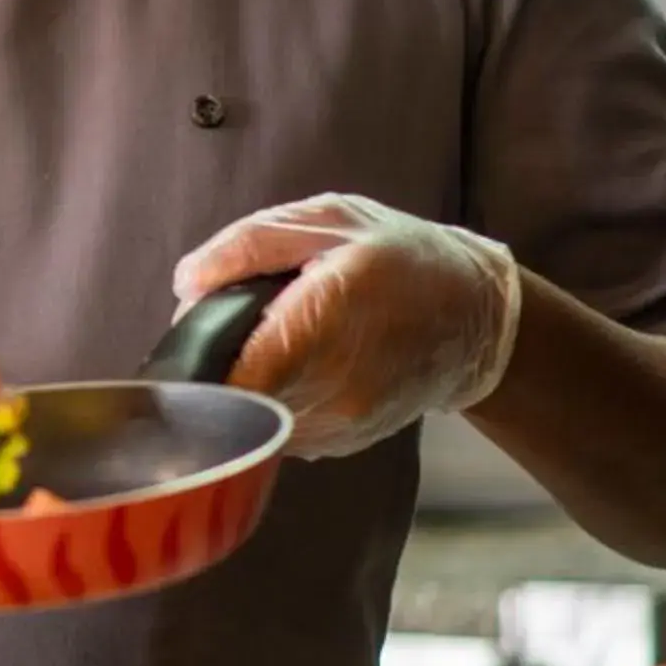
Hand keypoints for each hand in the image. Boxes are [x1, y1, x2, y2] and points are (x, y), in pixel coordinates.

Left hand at [172, 194, 522, 460]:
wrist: (478, 315)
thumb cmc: (404, 258)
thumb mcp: (326, 222)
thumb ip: (248, 246)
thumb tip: (187, 282)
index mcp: (324, 322)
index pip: (235, 373)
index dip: (198, 359)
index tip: (194, 332)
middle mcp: (332, 387)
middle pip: (232, 398)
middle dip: (215, 364)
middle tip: (231, 322)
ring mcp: (338, 424)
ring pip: (251, 420)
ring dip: (242, 384)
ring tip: (269, 339)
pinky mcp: (341, 443)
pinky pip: (278, 429)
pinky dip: (269, 400)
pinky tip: (293, 364)